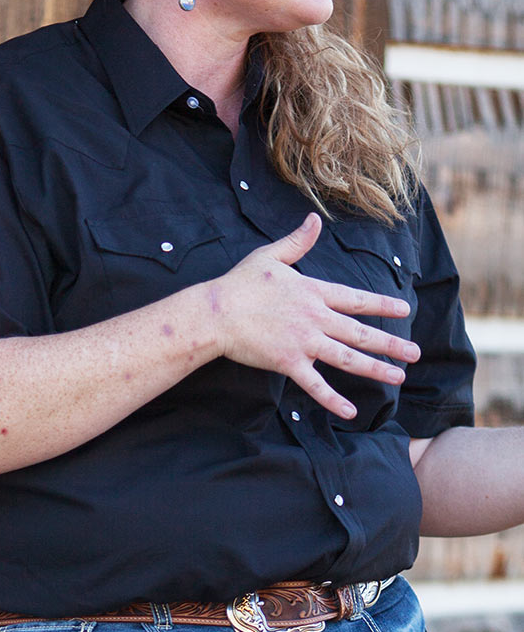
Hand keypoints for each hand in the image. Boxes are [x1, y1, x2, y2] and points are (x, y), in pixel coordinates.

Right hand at [196, 212, 418, 420]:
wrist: (216, 312)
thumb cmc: (240, 283)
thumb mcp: (270, 255)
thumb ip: (297, 241)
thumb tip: (314, 219)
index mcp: (314, 292)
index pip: (357, 299)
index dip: (383, 305)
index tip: (404, 311)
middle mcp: (316, 318)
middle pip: (361, 332)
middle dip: (391, 344)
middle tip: (415, 354)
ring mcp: (305, 342)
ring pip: (348, 358)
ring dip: (376, 369)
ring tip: (398, 377)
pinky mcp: (288, 363)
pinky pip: (316, 385)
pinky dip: (333, 400)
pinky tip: (351, 412)